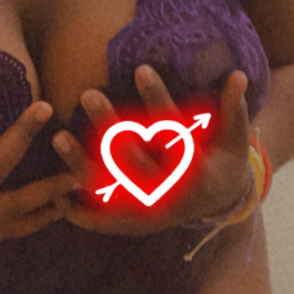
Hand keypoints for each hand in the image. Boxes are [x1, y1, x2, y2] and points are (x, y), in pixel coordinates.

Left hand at [51, 65, 252, 236]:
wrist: (220, 206)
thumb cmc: (223, 161)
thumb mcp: (234, 139)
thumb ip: (235, 110)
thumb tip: (239, 74)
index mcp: (195, 169)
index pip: (174, 129)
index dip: (159, 98)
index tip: (141, 68)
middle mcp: (170, 193)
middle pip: (135, 159)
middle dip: (110, 126)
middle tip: (89, 94)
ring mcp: (149, 212)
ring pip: (111, 189)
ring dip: (82, 165)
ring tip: (58, 137)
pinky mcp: (134, 225)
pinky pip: (102, 223)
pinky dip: (79, 212)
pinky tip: (54, 192)